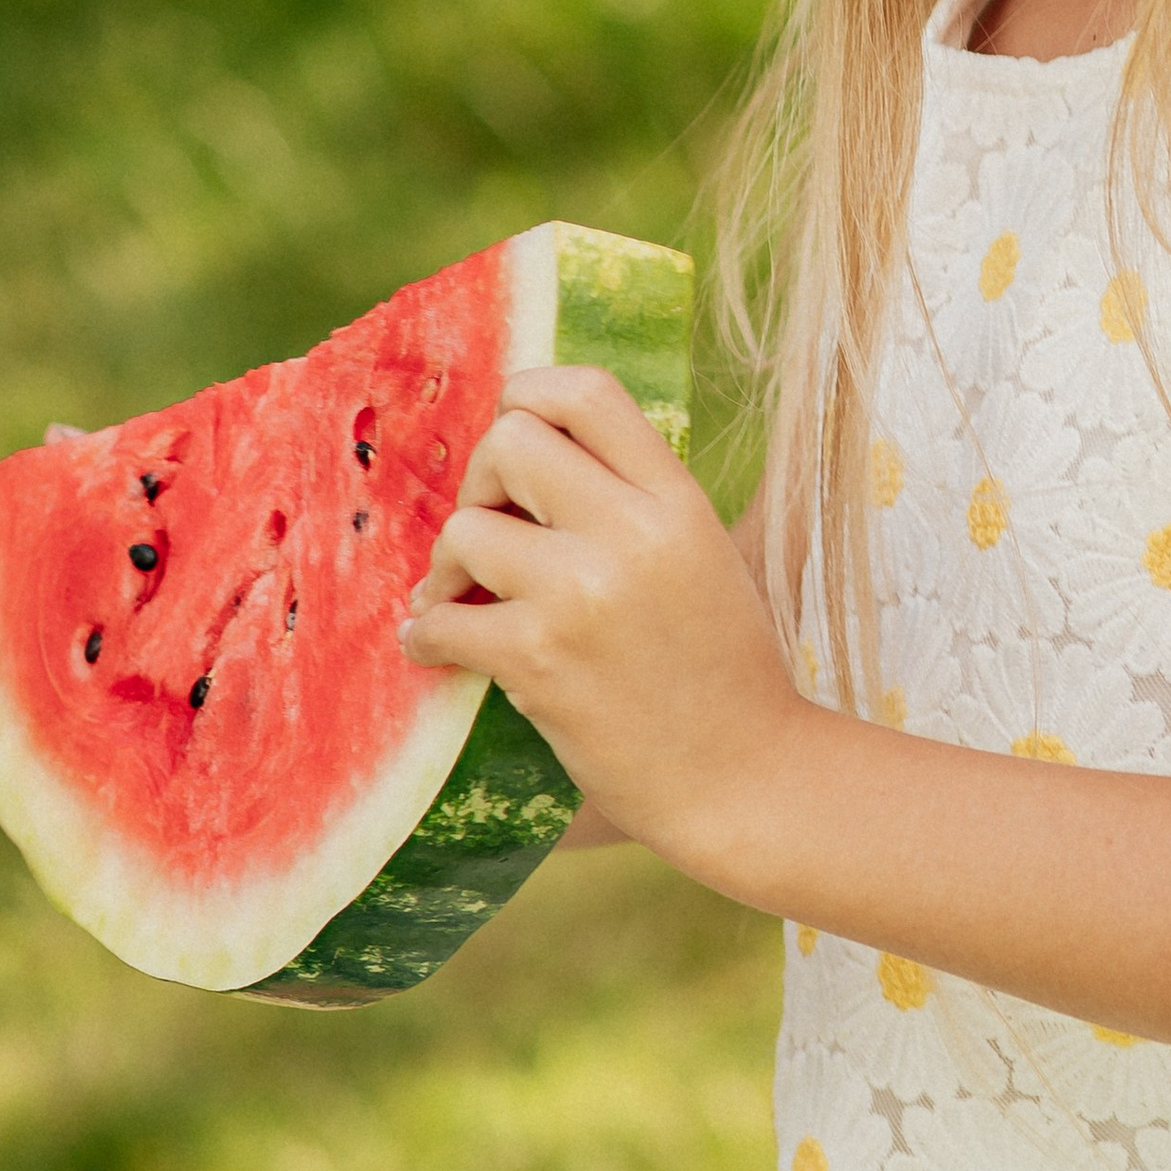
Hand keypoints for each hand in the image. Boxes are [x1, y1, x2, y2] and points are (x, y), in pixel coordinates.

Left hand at [399, 370, 805, 886]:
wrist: (745, 778)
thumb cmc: (724, 672)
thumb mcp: (707, 556)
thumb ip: (638, 502)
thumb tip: (535, 455)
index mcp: (678, 500)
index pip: (585, 392)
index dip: (530, 398)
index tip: (516, 446)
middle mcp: (633, 532)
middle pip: (510, 442)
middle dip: (480, 485)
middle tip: (490, 537)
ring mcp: (584, 594)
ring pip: (465, 529)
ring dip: (448, 570)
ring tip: (462, 603)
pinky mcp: (541, 660)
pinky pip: (442, 621)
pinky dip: (426, 638)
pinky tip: (437, 648)